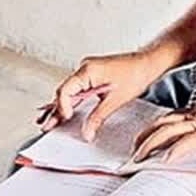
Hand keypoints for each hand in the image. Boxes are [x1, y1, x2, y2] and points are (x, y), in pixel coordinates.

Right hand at [41, 51, 166, 140]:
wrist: (148, 63)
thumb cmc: (135, 74)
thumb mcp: (115, 100)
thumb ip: (97, 117)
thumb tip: (87, 132)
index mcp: (87, 71)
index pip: (65, 90)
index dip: (62, 106)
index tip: (64, 118)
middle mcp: (85, 68)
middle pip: (64, 91)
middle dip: (56, 109)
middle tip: (47, 125)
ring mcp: (88, 71)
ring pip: (70, 91)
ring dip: (63, 106)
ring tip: (51, 120)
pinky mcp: (93, 75)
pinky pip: (78, 89)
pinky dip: (72, 101)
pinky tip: (66, 110)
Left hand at [132, 76, 195, 162]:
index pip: (171, 120)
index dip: (155, 128)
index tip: (144, 137)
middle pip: (163, 125)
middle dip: (146, 138)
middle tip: (133, 149)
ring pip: (169, 132)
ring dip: (152, 145)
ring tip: (140, 156)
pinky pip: (190, 141)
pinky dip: (176, 150)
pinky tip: (166, 158)